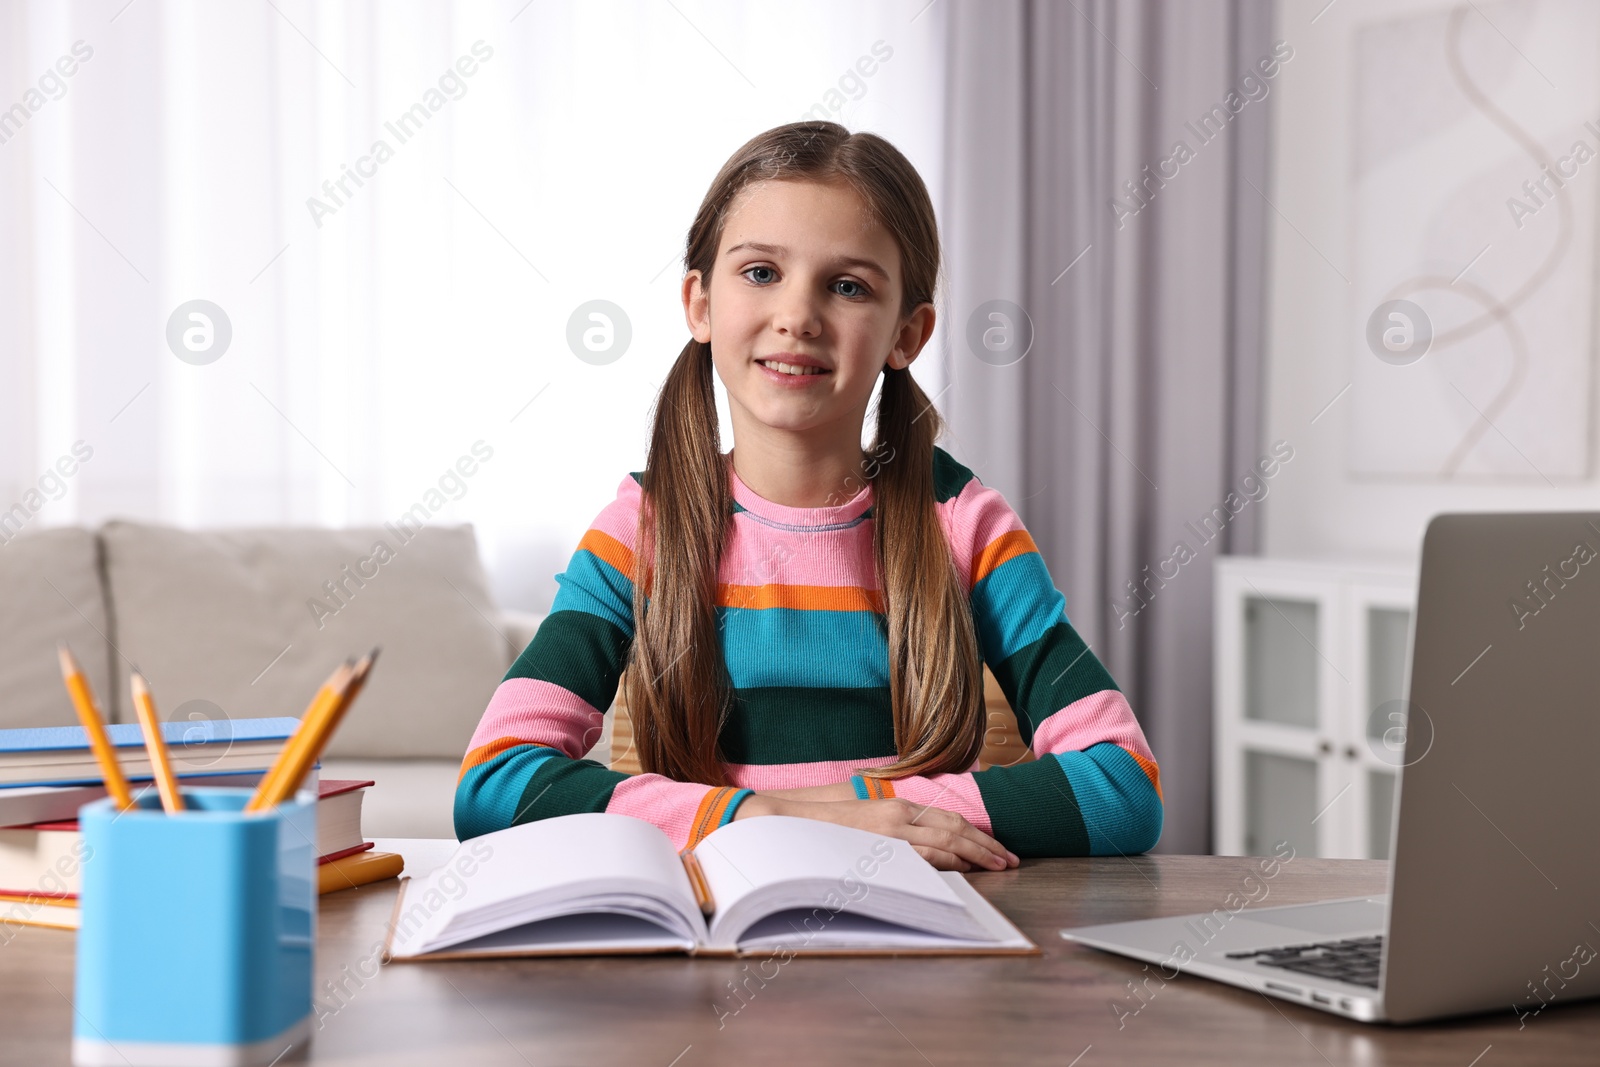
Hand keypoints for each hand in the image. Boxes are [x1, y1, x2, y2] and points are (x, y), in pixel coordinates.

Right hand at [735, 794, 1018, 872]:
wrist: (786, 822)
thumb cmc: (824, 826)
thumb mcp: (865, 822)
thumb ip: (891, 830)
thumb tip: (917, 843)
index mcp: (896, 807)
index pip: (947, 820)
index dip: (976, 833)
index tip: (997, 847)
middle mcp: (899, 816)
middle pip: (955, 830)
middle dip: (987, 846)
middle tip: (1012, 859)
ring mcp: (890, 833)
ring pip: (945, 843)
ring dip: (976, 855)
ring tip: (1000, 866)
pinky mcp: (880, 849)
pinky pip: (923, 857)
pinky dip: (949, 862)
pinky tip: (966, 870)